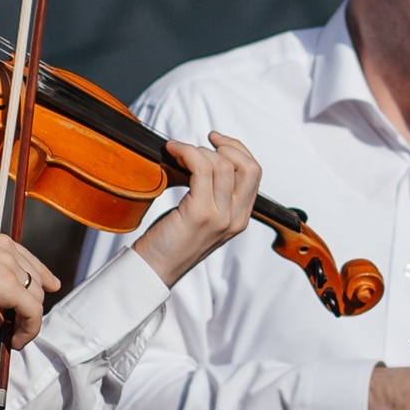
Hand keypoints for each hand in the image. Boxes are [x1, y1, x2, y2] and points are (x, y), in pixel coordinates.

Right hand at [0, 223, 58, 350]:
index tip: (52, 285)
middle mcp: (4, 245)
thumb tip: (1, 323)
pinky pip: (32, 311)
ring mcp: (9, 262)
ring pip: (35, 296)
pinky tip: (16, 342)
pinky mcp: (9, 283)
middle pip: (34, 278)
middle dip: (31, 302)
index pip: (25, 255)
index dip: (42, 273)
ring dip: (27, 320)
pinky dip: (29, 330)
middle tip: (19, 325)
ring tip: (14, 338)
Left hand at [130, 133, 261, 284]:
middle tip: (202, 142)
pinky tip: (173, 152)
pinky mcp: (200, 214)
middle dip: (226, 145)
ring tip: (178, 152)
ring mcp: (221, 217)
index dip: (237, 150)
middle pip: (248, 167)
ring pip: (222, 165)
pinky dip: (187, 152)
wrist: (154, 268)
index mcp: (240, 218)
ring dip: (198, 149)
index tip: (216, 142)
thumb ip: (211, 193)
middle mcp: (236, 219)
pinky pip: (201, 169)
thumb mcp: (201, 216)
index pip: (254, 173)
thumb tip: (202, 156)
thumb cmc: (171, 240)